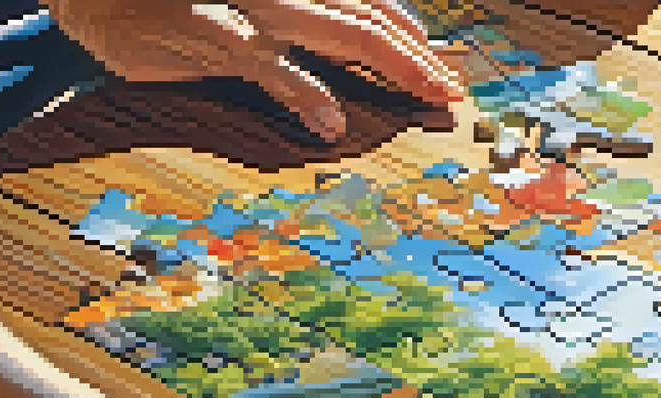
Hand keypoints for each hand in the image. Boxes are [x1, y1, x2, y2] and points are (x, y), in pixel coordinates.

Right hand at [44, 0, 464, 141]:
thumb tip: (336, 57)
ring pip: (339, 29)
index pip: (367, 1)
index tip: (441, 65)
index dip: (409, 34)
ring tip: (427, 96)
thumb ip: (290, 26)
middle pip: (367, 18)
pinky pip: (266, 62)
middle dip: (418, 57)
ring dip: (392, 66)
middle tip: (452, 92)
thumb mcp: (238, 5)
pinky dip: (303, 93)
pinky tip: (331, 121)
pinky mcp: (208, 31)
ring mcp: (248, 5)